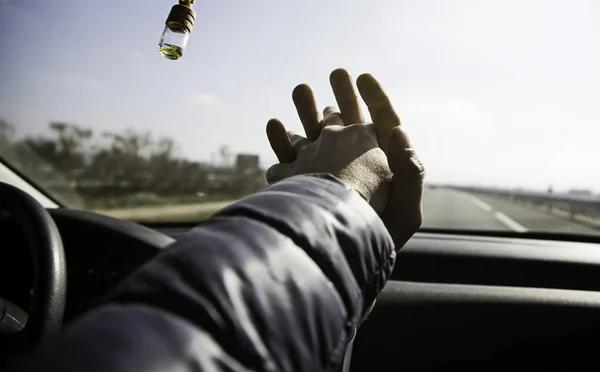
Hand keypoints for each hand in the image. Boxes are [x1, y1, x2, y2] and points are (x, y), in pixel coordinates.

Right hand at [266, 69, 424, 248]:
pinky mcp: (298, 189)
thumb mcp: (404, 212)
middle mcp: (350, 168)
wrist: (336, 264)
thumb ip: (409, 172)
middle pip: (348, 124)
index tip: (363, 77)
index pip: (381, 125)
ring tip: (300, 89)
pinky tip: (275, 125)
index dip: (375, 99)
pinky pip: (288, 160)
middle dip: (341, 98)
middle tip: (335, 73)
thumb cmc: (376, 246)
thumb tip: (398, 132)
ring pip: (315, 137)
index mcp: (380, 170)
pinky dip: (280, 142)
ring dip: (307, 112)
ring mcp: (322, 177)